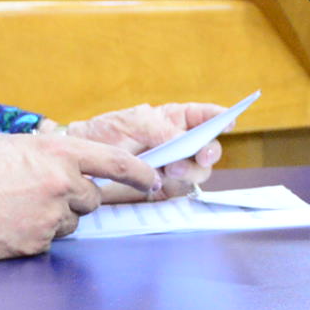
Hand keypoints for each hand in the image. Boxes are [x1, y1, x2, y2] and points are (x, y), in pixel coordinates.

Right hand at [0, 129, 172, 259]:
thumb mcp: (8, 146)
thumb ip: (44, 152)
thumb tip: (64, 158)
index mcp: (55, 151)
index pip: (115, 162)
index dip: (140, 174)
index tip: (153, 181)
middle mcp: (59, 184)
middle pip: (91, 199)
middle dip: (73, 199)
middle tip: (36, 195)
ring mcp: (48, 218)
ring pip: (69, 223)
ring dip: (51, 219)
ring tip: (9, 209)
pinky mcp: (33, 246)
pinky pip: (47, 242)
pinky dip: (31, 237)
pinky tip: (1, 227)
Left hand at [60, 103, 227, 202]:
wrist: (81, 161)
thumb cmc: (105, 133)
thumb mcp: (134, 122)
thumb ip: (163, 129)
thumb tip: (185, 141)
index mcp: (174, 121)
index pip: (203, 117)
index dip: (219, 117)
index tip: (228, 121)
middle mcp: (178, 144)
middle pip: (208, 150)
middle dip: (209, 152)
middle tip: (199, 155)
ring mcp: (172, 168)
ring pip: (198, 173)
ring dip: (190, 172)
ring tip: (170, 170)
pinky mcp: (161, 190)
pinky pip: (180, 192)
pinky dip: (176, 188)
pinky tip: (162, 182)